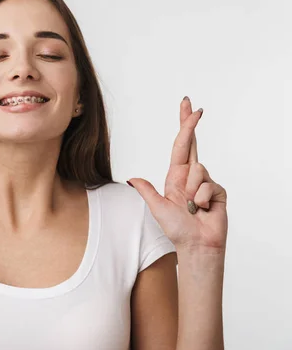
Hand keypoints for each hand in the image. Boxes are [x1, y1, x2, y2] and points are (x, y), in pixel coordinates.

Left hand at [128, 97, 227, 253]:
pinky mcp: (218, 191)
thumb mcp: (157, 207)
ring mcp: (206, 182)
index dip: (185, 126)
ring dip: (191, 192)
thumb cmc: (176, 228)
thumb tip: (131, 178)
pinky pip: (208, 186)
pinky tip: (203, 210)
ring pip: (198, 170)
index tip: (189, 108)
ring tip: (191, 207)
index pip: (180, 145)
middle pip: (192, 143)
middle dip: (191, 123)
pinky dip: (202, 200)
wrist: (196, 245)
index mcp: (175, 176)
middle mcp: (190, 175)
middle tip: (194, 105)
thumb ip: (147, 190)